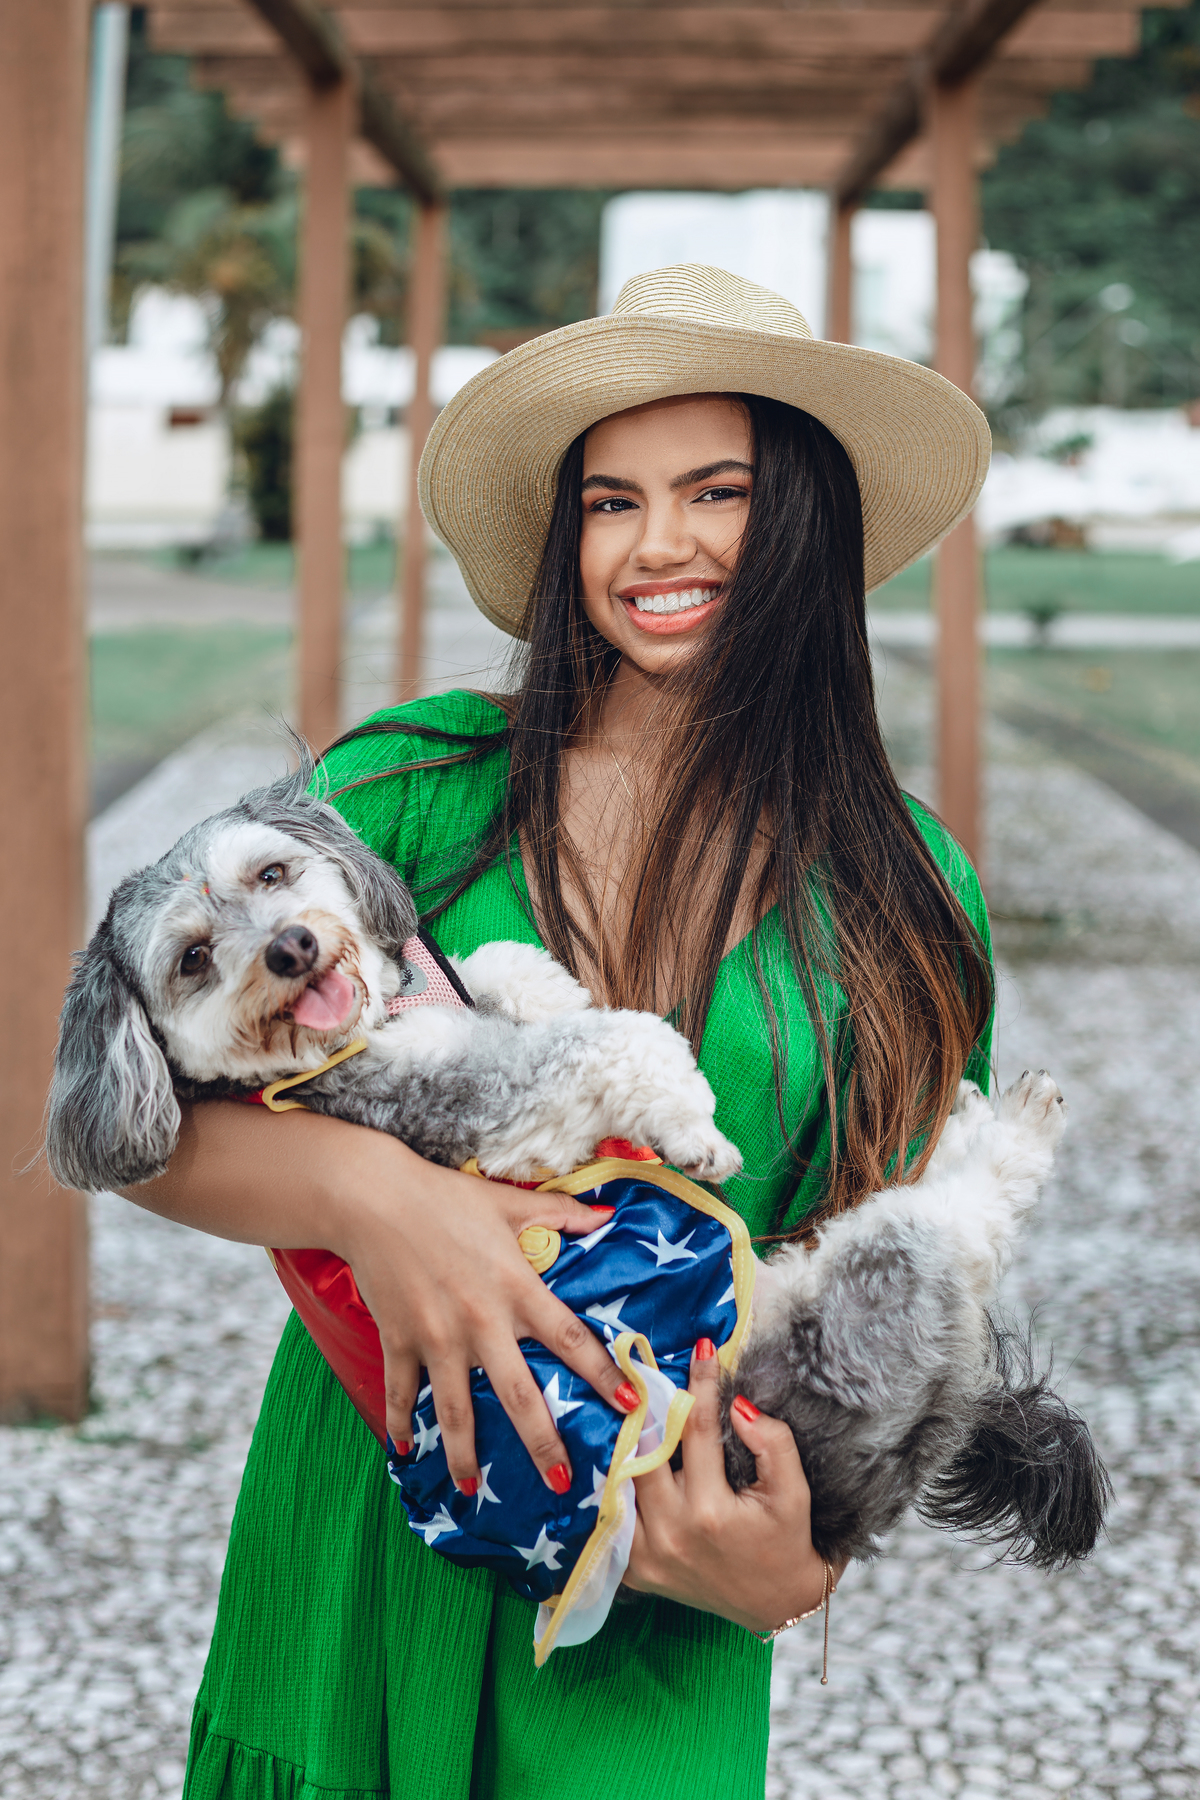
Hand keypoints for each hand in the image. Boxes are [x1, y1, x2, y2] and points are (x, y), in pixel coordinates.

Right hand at [127, 1102, 638, 1501]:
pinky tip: (402, 1452)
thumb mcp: (508, 1202)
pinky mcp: (398, 1341)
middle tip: (562, 1485)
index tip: (629, 1406)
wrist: (374, 1198)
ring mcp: (437, 1338)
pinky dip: (399, 1423)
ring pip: (456, 1410)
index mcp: (517, 1288)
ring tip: (471, 1492)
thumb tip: (607, 1215)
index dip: (602, 1374)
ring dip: (465, 1456)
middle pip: (519, 1395)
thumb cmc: (446, 1197)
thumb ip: (559, 1215)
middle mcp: (481, 1322)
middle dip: (542, 1444)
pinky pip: (401, 1392)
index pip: (570, 1339)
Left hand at [624, 1340, 844, 1630]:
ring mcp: (648, 1555)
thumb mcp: (794, 1493)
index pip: (697, 1429)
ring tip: (632, 1404)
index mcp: (711, 1513)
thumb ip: (773, 1444)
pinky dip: (616, 1485)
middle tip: (650, 1369)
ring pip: (623, 1480)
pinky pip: (613, 1516)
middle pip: (646, 1450)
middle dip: (651, 1407)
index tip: (704, 1347)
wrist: (776, 1604)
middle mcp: (672, 1533)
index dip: (702, 1383)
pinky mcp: (636, 1569)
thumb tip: (738, 1405)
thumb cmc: (787, 1542)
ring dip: (629, 1443)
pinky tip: (623, 1455)